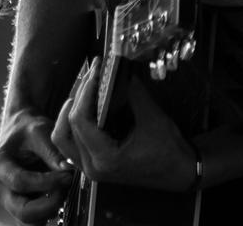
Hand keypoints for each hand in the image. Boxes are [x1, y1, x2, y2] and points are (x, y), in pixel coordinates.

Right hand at [0, 109, 74, 224]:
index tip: (68, 175)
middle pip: (22, 210)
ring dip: (50, 209)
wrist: (20, 131)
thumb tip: (68, 171)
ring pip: (28, 220)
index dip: (47, 182)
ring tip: (63, 189)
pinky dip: (48, 211)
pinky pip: (34, 220)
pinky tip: (59, 194)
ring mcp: (7, 200)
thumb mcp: (40, 131)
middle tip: (67, 188)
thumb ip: (53, 151)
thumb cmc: (28, 129)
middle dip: (50, 203)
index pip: (21, 182)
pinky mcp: (18, 206)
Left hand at [51, 57, 196, 190]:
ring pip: (62, 139)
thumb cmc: (169, 151)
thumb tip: (121, 69)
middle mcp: (92, 167)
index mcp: (105, 158)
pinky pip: (71, 145)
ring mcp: (90, 169)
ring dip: (68, 113)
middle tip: (91, 75)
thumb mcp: (153, 119)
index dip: (85, 92)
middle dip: (78, 96)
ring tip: (83, 90)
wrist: (180, 173)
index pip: (80, 121)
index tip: (95, 72)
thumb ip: (134, 94)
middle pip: (68, 127)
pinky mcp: (93, 165)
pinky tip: (84, 107)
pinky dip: (72, 125)